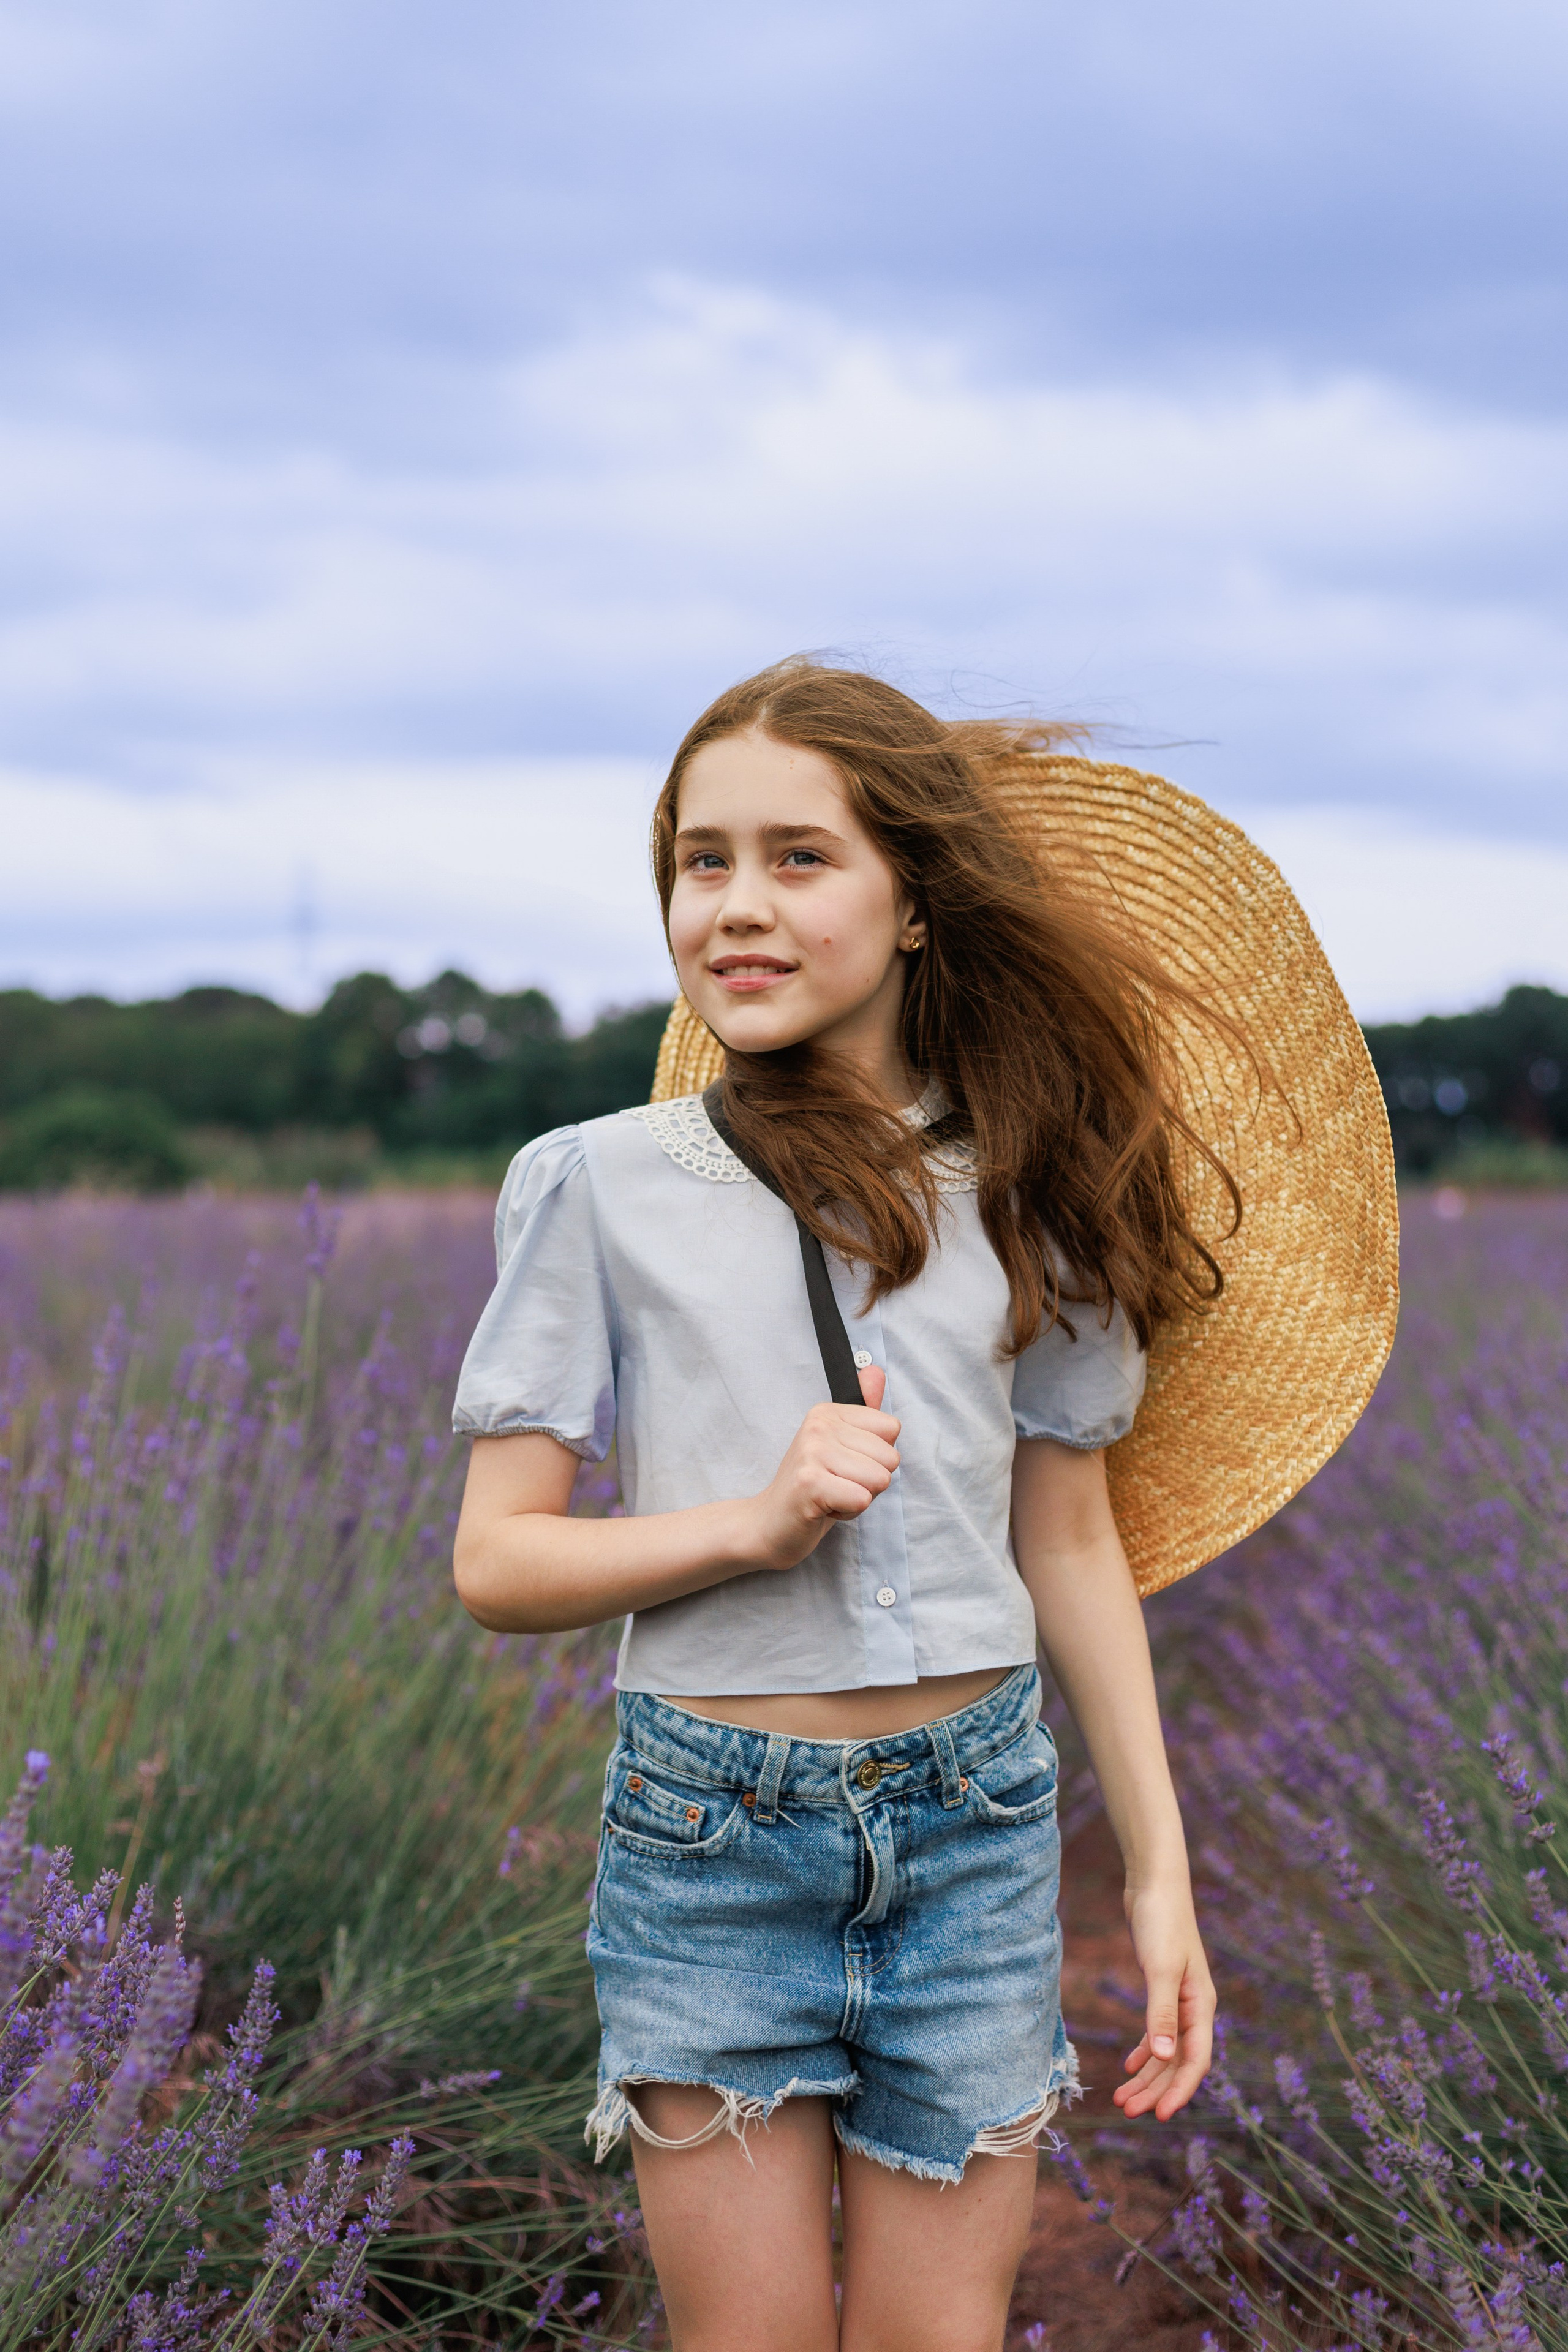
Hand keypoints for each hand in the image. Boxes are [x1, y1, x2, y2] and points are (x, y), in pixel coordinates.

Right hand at [742, 1366, 899, 1570]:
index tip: (845, 1466)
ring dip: (859, 1498)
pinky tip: (825, 1507)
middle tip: (837, 1484)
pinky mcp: (810, 1483)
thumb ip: (863, 1412)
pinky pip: (863, 1499)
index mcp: (828, 1412)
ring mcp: (812, 1452)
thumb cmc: (813, 1487)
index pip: (892, 1429)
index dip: (877, 1457)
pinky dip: (849, 1512)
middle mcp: (819, 1426)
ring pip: (880, 1480)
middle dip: (870, 1481)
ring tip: (831, 1495)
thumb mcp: (841, 1446)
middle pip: (890, 1457)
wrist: (770, 1523)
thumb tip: (875, 1370)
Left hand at [1112, 1879, 1214, 2121]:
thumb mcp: (1161, 1969)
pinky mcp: (1162, 1991)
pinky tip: (1128, 2066)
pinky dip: (1143, 2051)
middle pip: (1178, 2062)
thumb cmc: (1162, 1922)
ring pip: (1165, 2051)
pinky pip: (1156, 2033)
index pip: (1196, 2061)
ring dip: (1146, 2077)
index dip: (1179, 2091)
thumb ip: (1162, 2014)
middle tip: (1128, 2112)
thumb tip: (1162, 2058)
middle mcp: (1195, 2009)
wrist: (1155, 1884)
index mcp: (1202, 2007)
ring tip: (1121, 2099)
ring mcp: (1180, 2001)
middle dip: (1156, 2090)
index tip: (1160, 2116)